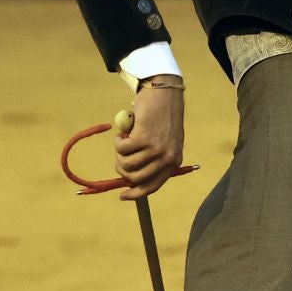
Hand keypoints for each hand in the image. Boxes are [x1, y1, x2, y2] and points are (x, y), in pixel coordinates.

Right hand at [116, 77, 185, 199]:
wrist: (164, 94)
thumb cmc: (160, 118)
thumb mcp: (162, 142)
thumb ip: (151, 159)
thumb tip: (130, 178)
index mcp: (173, 162)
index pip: (153, 186)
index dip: (136, 193)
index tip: (122, 196)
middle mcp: (167, 158)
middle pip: (135, 178)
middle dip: (122, 169)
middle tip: (120, 156)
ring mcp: (156, 149)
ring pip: (126, 164)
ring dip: (119, 153)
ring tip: (124, 140)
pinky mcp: (144, 138)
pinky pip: (121, 149)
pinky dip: (118, 141)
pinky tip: (124, 132)